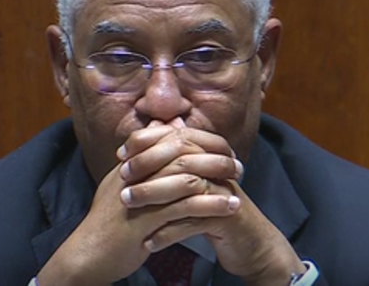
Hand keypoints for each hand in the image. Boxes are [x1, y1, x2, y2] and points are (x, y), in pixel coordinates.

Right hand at [36, 125, 240, 285]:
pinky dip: (210, 206)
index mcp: (131, 162)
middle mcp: (136, 174)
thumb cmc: (110, 219)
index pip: (171, 140)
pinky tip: (228, 208)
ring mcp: (141, 196)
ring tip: (238, 188)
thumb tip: (166, 126)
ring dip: (217, 183)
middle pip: (182, 155)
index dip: (201, 143)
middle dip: (215, 159)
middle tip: (238, 167)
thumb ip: (145, 155)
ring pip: (187, 181)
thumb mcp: (123, 182)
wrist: (89, 253)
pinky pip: (185, 209)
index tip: (224, 151)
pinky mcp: (146, 221)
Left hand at [119, 123, 305, 284]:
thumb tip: (155, 126)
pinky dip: (169, 232)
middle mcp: (220, 167)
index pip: (178, 136)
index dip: (148, 141)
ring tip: (127, 205)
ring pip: (185, 187)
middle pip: (181, 156)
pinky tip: (149, 241)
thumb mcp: (196, 181)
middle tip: (121, 177)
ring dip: (152, 195)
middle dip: (147, 165)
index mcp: (211, 153)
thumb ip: (177, 156)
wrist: (248, 243)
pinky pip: (193, 221)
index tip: (121, 153)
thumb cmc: (215, 211)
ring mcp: (225, 191)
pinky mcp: (227, 217)